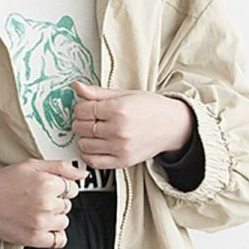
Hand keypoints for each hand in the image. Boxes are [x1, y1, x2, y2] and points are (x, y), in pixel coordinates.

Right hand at [0, 158, 86, 248]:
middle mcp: (46, 204)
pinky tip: (42, 226)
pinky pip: (59, 240)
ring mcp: (41, 223)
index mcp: (47, 184)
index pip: (72, 188)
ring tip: (36, 212)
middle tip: (37, 199)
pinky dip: (54, 235)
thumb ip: (60, 167)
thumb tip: (81, 174)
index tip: (48, 189)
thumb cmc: (2, 184)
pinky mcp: (35, 238)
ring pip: (64, 222)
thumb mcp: (31, 166)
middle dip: (56, 202)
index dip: (61, 187)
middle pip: (67, 205)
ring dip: (54, 218)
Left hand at [71, 80, 195, 169]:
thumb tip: (77, 86)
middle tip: (88, 119)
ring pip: (84, 145)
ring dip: (83, 138)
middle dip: (80, 122)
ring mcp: (119, 148)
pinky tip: (92, 147)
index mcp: (118, 109)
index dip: (80, 108)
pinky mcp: (122, 161)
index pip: (83, 110)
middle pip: (81, 127)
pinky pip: (93, 162)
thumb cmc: (151, 108)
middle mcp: (118, 130)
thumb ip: (98, 93)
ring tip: (92, 132)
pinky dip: (87, 155)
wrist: (172, 126)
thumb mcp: (125, 94)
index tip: (84, 108)